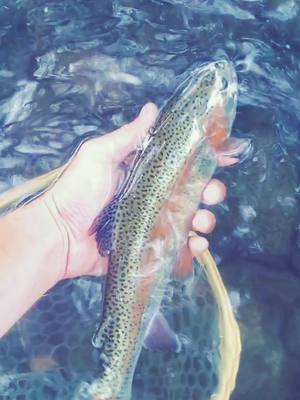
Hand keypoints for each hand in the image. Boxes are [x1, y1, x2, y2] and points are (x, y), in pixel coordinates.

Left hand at [43, 103, 228, 279]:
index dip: (204, 160)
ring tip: (202, 222)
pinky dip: (192, 247)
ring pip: (189, 220)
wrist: (60, 234)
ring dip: (204, 220)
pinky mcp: (150, 248)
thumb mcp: (100, 155)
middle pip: (191, 193)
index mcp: (144, 174)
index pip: (180, 164)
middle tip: (211, 194)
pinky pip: (177, 248)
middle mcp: (152, 198)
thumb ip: (127, 136)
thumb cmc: (78, 191)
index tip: (226, 156)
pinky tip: (196, 244)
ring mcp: (153, 224)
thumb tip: (152, 109)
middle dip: (209, 192)